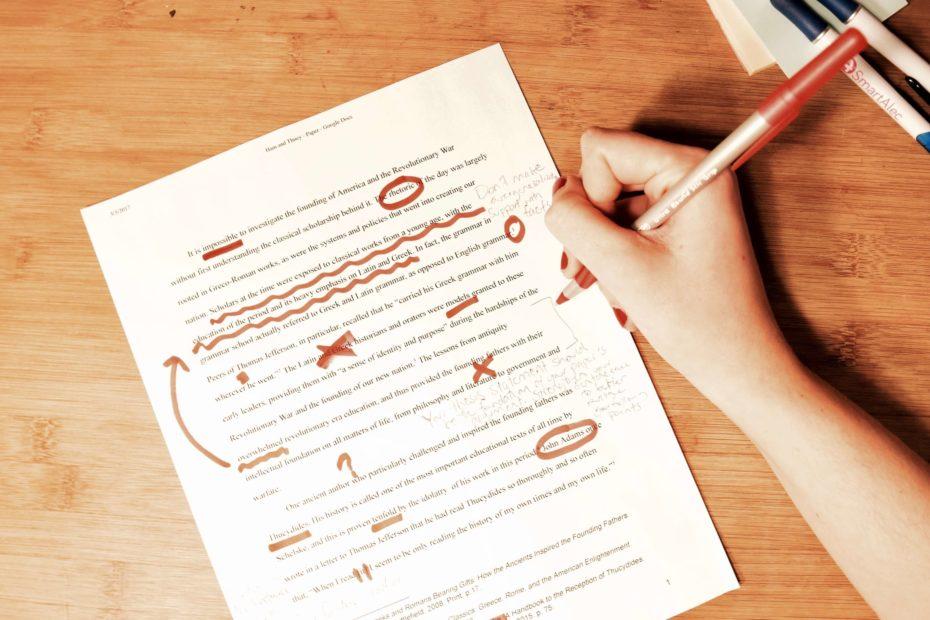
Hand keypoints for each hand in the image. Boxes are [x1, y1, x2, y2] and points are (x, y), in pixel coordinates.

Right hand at [546, 129, 799, 408]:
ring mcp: (683, 203)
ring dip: (604, 252)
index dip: (591, 195)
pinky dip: (618, 262)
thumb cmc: (701, 322)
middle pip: (604, 176)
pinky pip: (624, 229)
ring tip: (625, 289)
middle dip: (594, 227)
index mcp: (691, 169)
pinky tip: (633, 291)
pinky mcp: (677, 227)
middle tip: (601, 270)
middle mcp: (689, 177)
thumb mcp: (621, 267)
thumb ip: (575, 221)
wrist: (738, 368)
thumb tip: (557, 196)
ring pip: (609, 208)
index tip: (612, 240)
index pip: (603, 149)